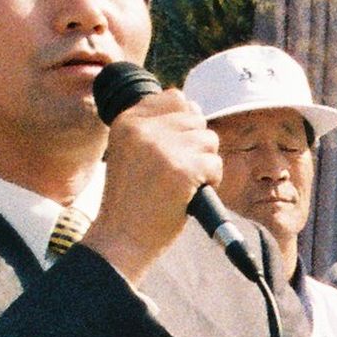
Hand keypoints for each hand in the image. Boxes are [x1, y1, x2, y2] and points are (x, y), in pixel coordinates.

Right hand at [89, 85, 219, 276]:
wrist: (121, 239)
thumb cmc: (131, 200)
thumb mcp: (129, 152)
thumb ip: (155, 128)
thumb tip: (195, 108)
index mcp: (127, 121)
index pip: (174, 98)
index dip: (184, 123)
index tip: (174, 149)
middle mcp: (142, 129)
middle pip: (196, 118)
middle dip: (196, 146)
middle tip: (177, 172)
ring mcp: (162, 148)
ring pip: (209, 140)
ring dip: (204, 164)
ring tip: (181, 184)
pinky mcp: (182, 169)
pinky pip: (215, 164)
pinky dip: (211, 181)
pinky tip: (189, 194)